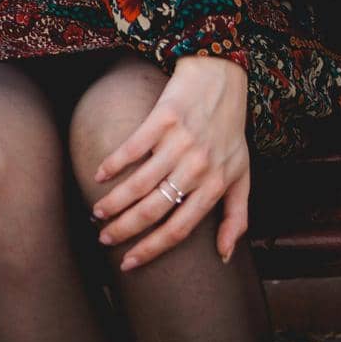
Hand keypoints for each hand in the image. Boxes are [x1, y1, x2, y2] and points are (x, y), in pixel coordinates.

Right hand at [90, 54, 250, 271]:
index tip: (129, 263)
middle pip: (153, 210)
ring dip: (113, 202)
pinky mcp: (164, 118)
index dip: (151, 249)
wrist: (222, 78)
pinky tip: (99, 175)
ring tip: (98, 214)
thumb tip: (224, 256)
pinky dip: (112, 164)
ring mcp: (180, 142)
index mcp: (215, 185)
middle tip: (104, 239)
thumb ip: (237, 216)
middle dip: (124, 230)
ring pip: (139, 183)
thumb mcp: (242, 174)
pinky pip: (132, 147)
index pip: (178, 228)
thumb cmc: (230, 130)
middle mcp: (197, 166)